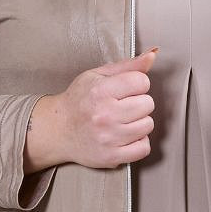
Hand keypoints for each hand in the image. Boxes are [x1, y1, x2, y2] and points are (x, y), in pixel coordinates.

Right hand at [40, 47, 159, 169]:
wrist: (58, 130)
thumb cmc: (79, 100)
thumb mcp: (98, 75)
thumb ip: (128, 65)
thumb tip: (153, 55)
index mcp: (100, 90)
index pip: (142, 81)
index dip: (136, 84)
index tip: (125, 89)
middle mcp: (104, 115)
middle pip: (148, 104)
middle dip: (139, 102)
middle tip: (122, 106)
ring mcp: (108, 138)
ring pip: (148, 125)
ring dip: (139, 122)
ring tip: (123, 120)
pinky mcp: (111, 156)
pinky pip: (144, 148)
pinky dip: (138, 142)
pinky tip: (126, 136)